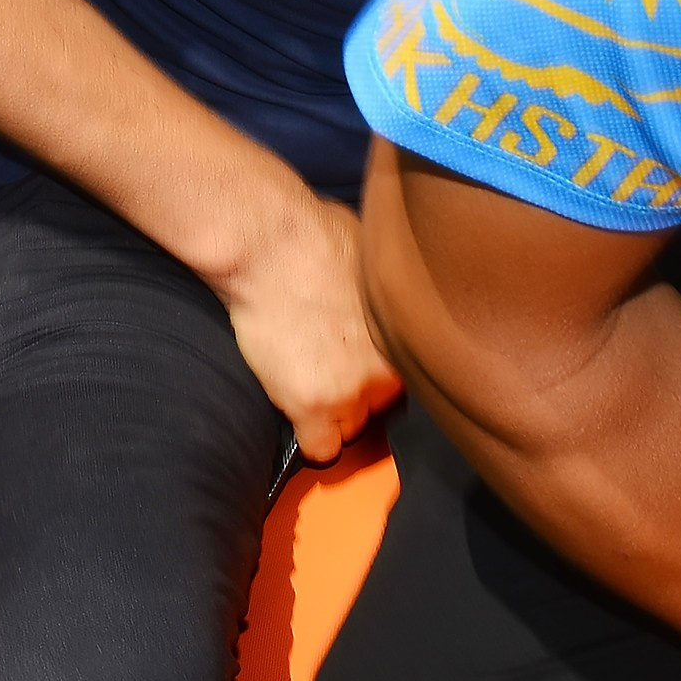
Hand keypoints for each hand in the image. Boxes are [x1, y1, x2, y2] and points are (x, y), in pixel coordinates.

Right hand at [218, 192, 401, 460]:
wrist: (270, 242)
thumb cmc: (315, 231)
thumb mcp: (373, 255)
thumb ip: (383, 289)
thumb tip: (381, 288)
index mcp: (407, 332)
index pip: (409, 375)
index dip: (376, 368)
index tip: (357, 362)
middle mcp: (390, 367)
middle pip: (380, 404)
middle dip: (356, 390)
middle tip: (325, 367)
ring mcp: (354, 391)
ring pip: (351, 429)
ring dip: (331, 414)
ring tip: (304, 384)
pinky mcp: (314, 407)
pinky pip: (321, 449)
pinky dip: (308, 439)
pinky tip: (295, 414)